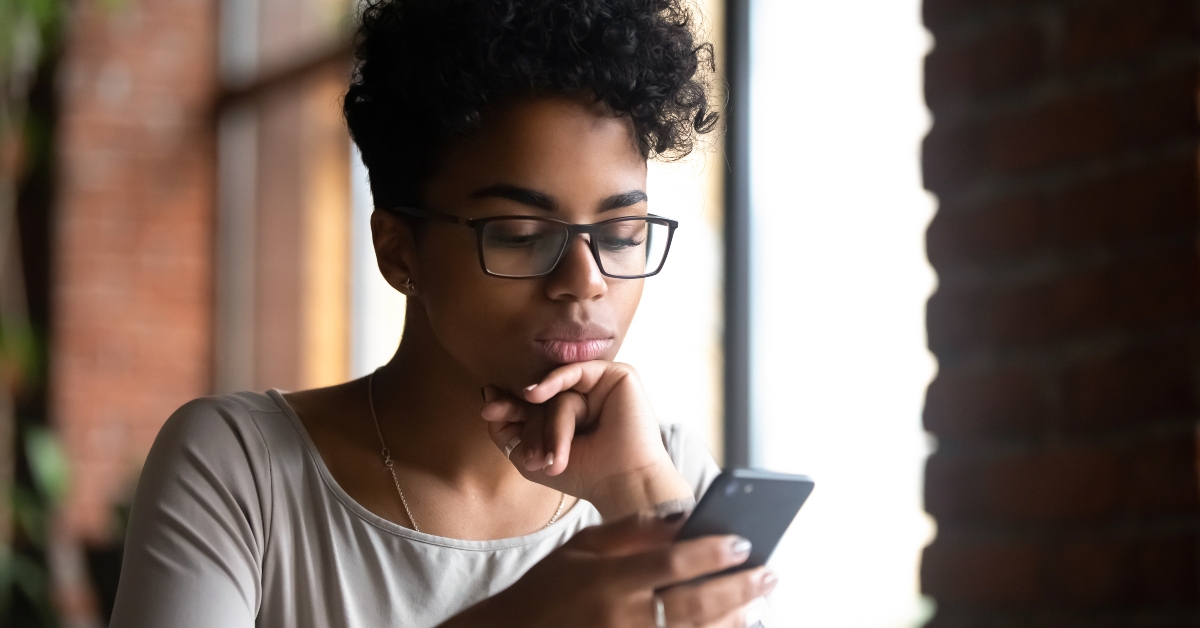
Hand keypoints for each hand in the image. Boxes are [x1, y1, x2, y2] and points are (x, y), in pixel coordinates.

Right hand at [441, 513, 776, 627]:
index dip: (713, 553)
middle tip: (769, 573)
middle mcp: (620, 617)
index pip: (672, 563)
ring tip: (756, 604)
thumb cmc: (547, 590)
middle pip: (694, 603)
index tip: (744, 542)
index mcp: (607, 580)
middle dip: (738, 588)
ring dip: (732, 620)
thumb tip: (682, 517)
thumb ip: (631, 533)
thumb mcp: (581, 549)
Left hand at [480, 360, 693, 518]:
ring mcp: (602, 386)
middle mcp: (586, 397)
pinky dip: (553, 381)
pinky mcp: (618, 376)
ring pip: (559, 393)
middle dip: (526, 422)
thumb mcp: (529, 456)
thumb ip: (506, 428)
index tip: (488, 410)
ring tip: (549, 459)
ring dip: (549, 426)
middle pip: (543, 398)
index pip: (533, 404)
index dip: (509, 407)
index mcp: (569, 415)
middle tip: (518, 445)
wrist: (621, 482)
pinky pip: (576, 371)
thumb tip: (488, 393)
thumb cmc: (582, 475)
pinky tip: (533, 394)